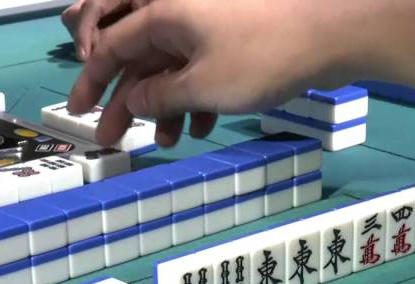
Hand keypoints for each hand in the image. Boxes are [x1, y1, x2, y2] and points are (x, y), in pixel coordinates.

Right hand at [68, 0, 414, 147]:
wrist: (335, 33)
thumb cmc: (264, 56)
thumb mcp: (202, 85)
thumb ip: (159, 96)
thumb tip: (133, 102)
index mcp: (165, 13)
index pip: (112, 47)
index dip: (92, 82)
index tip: (79, 113)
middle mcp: (182, 11)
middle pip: (140, 58)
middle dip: (128, 101)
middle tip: (112, 138)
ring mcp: (211, 23)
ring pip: (173, 66)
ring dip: (167, 106)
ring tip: (170, 141)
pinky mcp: (236, 36)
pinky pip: (202, 66)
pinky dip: (198, 95)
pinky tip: (205, 126)